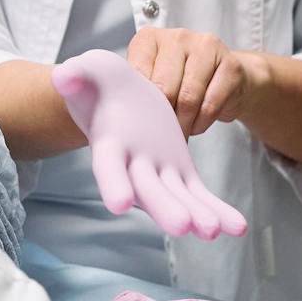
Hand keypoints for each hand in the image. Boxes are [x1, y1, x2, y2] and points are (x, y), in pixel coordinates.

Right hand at [51, 49, 248, 239]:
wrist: (119, 93)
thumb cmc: (98, 81)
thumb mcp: (88, 70)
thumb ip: (76, 75)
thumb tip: (63, 77)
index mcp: (108, 143)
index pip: (107, 168)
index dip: (113, 184)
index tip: (118, 204)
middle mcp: (131, 166)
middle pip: (147, 190)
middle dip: (164, 207)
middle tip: (180, 226)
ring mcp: (158, 172)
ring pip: (176, 197)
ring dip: (194, 214)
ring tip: (213, 230)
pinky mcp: (180, 170)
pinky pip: (199, 194)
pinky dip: (217, 211)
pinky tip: (237, 227)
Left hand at [125, 27, 268, 138]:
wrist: (226, 78)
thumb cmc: (180, 82)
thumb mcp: (154, 79)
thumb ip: (139, 89)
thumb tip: (125, 116)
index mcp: (149, 38)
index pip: (137, 73)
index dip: (140, 103)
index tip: (141, 121)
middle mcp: (177, 37)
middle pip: (163, 86)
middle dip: (161, 117)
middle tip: (161, 134)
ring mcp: (205, 47)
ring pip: (188, 97)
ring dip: (183, 123)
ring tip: (179, 133)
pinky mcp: (230, 65)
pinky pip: (211, 104)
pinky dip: (201, 123)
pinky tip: (196, 125)